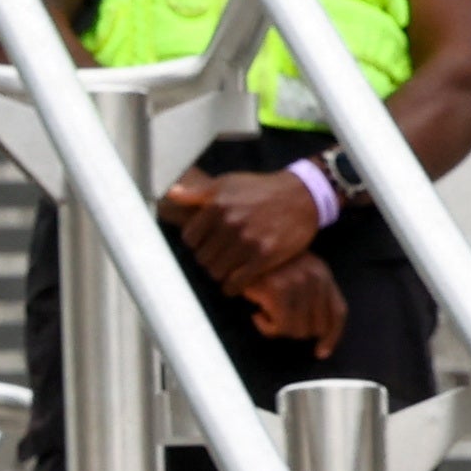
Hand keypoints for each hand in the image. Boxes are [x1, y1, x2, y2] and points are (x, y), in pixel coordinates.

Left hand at [164, 170, 345, 351]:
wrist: (300, 196)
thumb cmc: (260, 190)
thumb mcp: (227, 184)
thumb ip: (197, 192)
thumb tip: (169, 193)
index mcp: (217, 204)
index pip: (190, 239)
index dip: (197, 243)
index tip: (206, 243)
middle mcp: (230, 222)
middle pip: (202, 258)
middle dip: (208, 259)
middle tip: (219, 257)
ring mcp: (247, 241)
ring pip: (216, 273)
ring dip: (220, 274)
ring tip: (228, 268)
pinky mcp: (264, 256)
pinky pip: (236, 283)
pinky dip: (233, 286)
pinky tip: (238, 279)